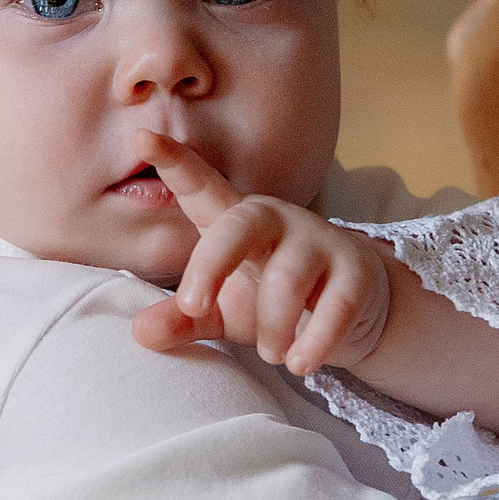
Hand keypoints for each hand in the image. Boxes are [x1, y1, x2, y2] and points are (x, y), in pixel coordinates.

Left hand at [128, 131, 393, 375]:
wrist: (352, 311)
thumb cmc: (273, 301)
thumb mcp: (223, 310)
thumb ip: (184, 319)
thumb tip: (140, 333)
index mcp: (235, 220)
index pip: (202, 186)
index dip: (174, 162)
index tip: (141, 136)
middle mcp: (277, 220)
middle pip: (238, 226)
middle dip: (210, 266)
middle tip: (192, 307)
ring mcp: (320, 242)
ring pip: (286, 279)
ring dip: (272, 325)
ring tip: (272, 354)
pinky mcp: (358, 272)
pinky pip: (335, 307)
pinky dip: (314, 342)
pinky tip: (301, 363)